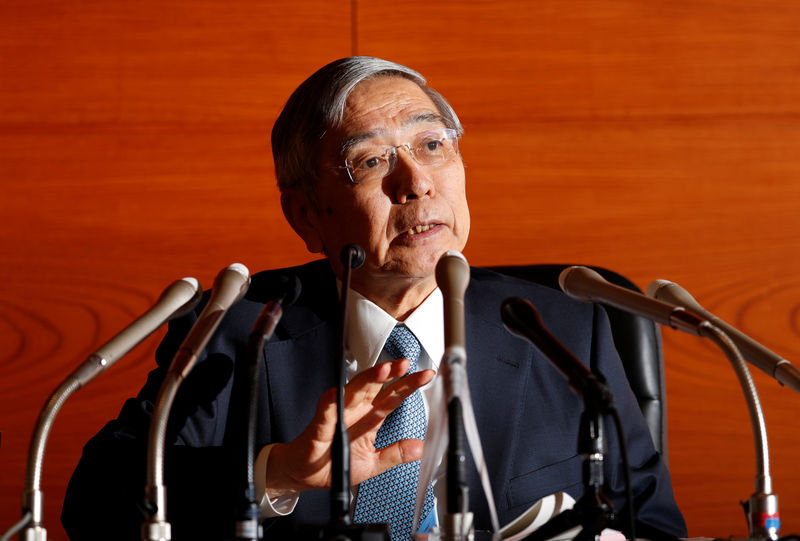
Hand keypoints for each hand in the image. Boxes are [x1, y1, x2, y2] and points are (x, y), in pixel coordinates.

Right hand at [265, 359, 433, 497]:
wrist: (305, 475)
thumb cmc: (335, 464)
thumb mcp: (372, 463)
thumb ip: (395, 454)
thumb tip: (420, 448)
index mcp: (370, 418)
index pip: (392, 398)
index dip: (408, 386)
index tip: (426, 375)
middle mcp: (355, 412)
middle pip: (375, 388)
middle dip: (390, 374)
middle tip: (404, 364)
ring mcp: (337, 417)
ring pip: (353, 393)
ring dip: (367, 381)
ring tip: (382, 370)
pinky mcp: (320, 429)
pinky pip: (325, 414)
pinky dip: (330, 404)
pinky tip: (337, 394)